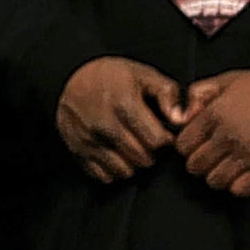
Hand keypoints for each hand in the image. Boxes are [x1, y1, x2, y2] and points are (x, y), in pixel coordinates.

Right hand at [56, 56, 183, 182]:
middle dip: (150, 152)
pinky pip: (103, 175)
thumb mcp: (142, 74)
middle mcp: (104, 124)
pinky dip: (112, 168)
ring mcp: (88, 139)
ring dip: (132, 162)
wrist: (69, 76)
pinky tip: (114, 152)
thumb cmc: (109, 76)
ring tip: (130, 145)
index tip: (161, 132)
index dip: (165, 138)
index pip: (157, 141)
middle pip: (143, 159)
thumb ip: (167, 94)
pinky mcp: (77, 149)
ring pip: (124, 171)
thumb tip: (180, 119)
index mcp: (123, 104)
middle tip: (145, 138)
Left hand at [175, 70, 249, 196]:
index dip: (185, 145)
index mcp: (214, 115)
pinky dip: (236, 186)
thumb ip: (198, 94)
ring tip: (222, 166)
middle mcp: (228, 137)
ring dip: (215, 175)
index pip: (183, 144)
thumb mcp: (225, 81)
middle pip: (196, 165)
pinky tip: (239, 174)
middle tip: (206, 156)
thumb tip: (182, 115)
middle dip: (197, 162)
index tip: (192, 144)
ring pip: (215, 180)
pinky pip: (240, 190)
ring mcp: (247, 156)